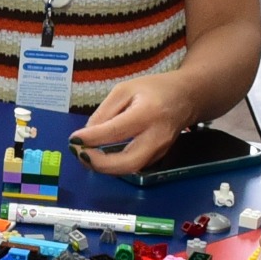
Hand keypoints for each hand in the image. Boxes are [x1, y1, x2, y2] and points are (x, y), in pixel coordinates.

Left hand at [68, 76, 193, 173]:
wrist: (187, 97)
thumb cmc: (154, 89)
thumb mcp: (124, 90)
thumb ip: (104, 113)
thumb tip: (86, 137)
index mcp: (148, 113)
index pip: (116, 132)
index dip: (91, 139)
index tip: (73, 139)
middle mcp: (157, 136)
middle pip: (127, 163)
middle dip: (98, 164)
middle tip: (79, 153)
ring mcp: (160, 150)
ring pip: (129, 169)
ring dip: (103, 167)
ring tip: (85, 154)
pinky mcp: (158, 157)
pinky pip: (132, 166)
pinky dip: (113, 164)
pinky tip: (100, 155)